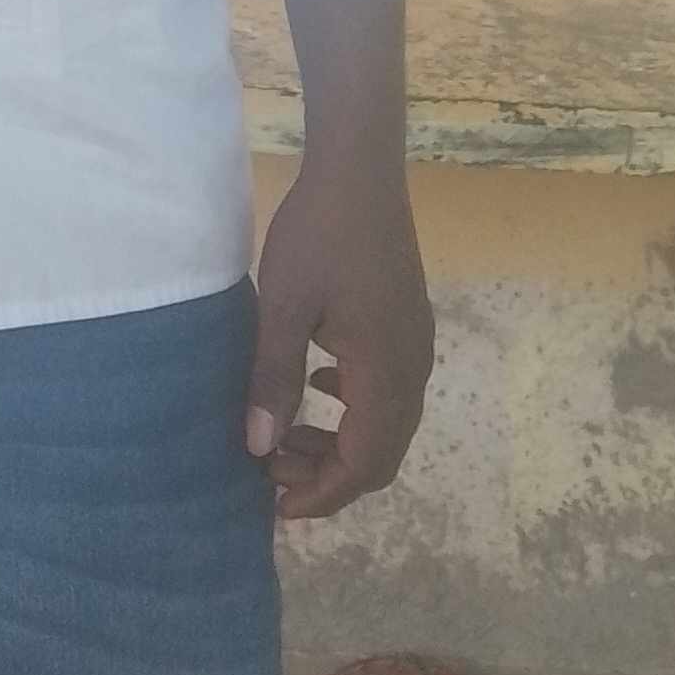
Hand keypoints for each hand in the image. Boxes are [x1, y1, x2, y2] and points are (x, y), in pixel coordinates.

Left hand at [243, 154, 435, 523]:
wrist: (361, 168)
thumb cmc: (318, 234)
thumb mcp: (282, 307)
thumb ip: (272, 379)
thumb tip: (258, 448)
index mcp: (386, 373)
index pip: (365, 463)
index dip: (323, 494)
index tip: (276, 507)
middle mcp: (413, 367)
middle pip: (380, 452)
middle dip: (328, 473)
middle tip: (271, 470)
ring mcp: (415, 343)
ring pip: (385, 421)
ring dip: (339, 439)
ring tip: (285, 434)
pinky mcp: (407, 321)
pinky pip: (387, 388)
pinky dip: (352, 404)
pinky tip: (317, 380)